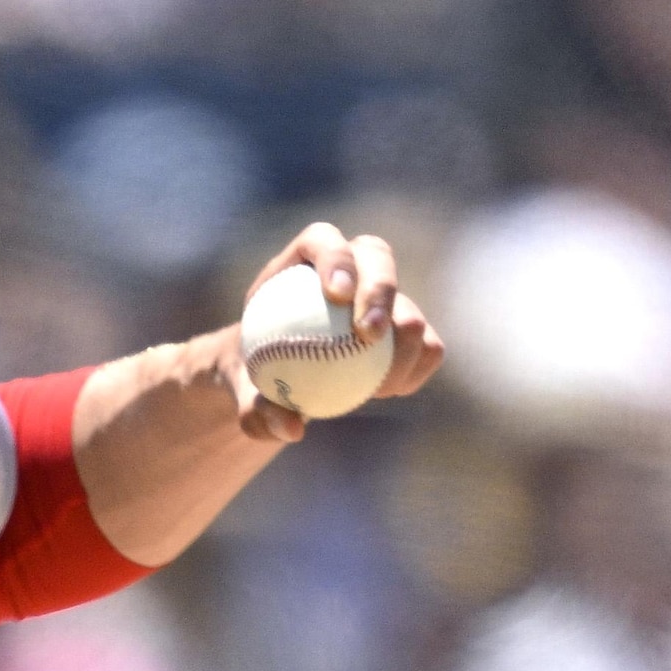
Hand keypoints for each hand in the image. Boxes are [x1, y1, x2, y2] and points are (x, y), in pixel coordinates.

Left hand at [212, 219, 446, 439]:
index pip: (323, 240)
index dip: (336, 258)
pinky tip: (392, 390)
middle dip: (380, 290)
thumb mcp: (244, 391)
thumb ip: (257, 408)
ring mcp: (381, 295)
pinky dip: (415, 367)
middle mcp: (349, 266)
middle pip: (377, 257)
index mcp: (302, 262)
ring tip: (379, 386)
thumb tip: (291, 429)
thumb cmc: (257, 371)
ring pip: (408, 305)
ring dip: (402, 344)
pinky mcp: (404, 325)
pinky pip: (427, 344)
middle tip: (369, 336)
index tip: (337, 294)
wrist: (281, 370)